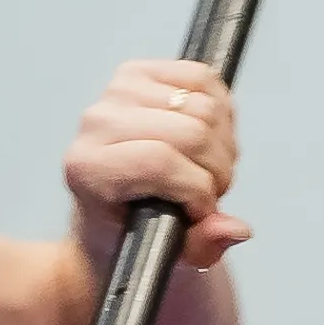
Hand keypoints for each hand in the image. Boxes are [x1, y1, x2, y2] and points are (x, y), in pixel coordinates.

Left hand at [61, 59, 245, 275]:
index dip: (197, 189)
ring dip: (222, 145)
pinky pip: (204, 78)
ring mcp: (116, 90)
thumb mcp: (161, 253)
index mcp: (87, 168)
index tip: (203, 211)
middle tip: (210, 191)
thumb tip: (235, 229)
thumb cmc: (130, 232)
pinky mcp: (139, 71)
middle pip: (191, 133)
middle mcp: (95, 122)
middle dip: (216, 170)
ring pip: (205, 108)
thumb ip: (200, 246)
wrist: (107, 206)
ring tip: (207, 168)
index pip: (160, 163)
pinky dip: (221, 111)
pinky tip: (208, 137)